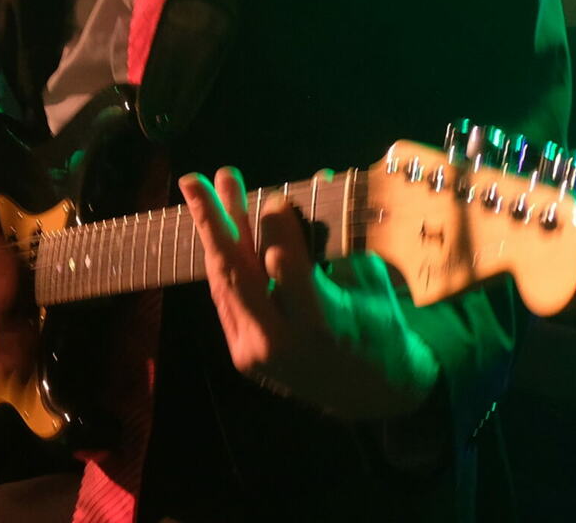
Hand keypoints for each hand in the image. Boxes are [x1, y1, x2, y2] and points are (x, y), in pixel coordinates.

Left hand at [180, 168, 439, 419]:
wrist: (373, 396)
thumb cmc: (381, 330)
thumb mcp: (370, 284)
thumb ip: (338, 237)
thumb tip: (321, 178)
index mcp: (321, 326)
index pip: (285, 266)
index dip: (277, 227)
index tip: (275, 196)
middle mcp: (279, 343)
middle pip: (237, 274)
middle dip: (212, 221)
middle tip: (194, 179)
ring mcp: (254, 354)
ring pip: (224, 284)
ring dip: (212, 235)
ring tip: (201, 192)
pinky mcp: (242, 356)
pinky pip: (226, 300)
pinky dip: (223, 264)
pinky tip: (216, 230)